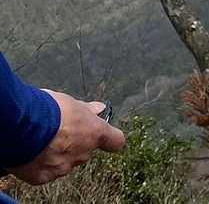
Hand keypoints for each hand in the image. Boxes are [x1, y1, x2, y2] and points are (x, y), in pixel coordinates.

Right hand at [8, 90, 124, 184]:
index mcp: (95, 133)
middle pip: (86, 151)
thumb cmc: (49, 110)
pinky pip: (46, 172)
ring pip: (66, 162)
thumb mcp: (72, 103)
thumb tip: (100, 108)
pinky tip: (32, 153)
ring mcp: (64, 167)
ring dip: (58, 154)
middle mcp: (83, 153)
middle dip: (76, 143)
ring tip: (42, 141)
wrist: (22, 126)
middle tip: (60, 132)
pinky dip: (41, 165)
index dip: (110, 139)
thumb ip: (87, 110)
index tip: (106, 136)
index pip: (116, 141)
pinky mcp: (44, 177)